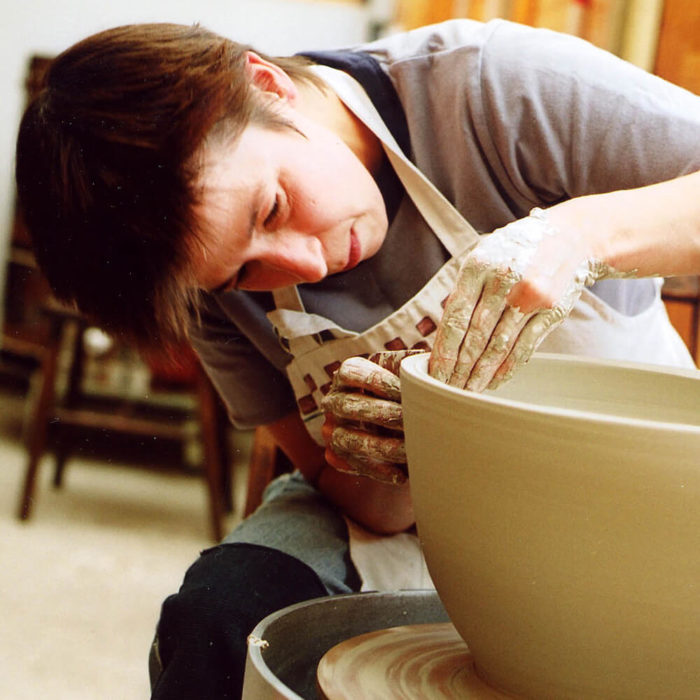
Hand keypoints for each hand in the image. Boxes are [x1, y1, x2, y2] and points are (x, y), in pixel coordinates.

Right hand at [321, 350, 425, 484]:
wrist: (397, 421)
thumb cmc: (404, 387)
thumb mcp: (407, 370)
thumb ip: (413, 364)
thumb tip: (429, 363)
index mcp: (346, 374)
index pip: (350, 372)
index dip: (376, 381)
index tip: (405, 390)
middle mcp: (333, 400)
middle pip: (348, 406)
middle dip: (381, 414)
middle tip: (409, 420)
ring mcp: (332, 429)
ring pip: (349, 439)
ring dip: (381, 446)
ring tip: (409, 450)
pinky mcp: (336, 454)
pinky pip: (352, 464)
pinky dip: (378, 470)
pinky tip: (402, 475)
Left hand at [429, 208, 623, 390]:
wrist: (570, 237)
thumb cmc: (515, 251)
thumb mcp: (484, 256)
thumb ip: (464, 289)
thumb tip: (440, 331)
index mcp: (478, 266)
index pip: (455, 317)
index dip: (443, 350)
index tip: (434, 373)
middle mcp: (504, 280)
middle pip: (475, 336)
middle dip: (459, 368)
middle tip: (448, 390)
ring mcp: (530, 297)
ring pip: (499, 346)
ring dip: (481, 374)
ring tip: (468, 391)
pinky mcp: (550, 311)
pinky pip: (524, 348)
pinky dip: (507, 369)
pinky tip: (494, 383)